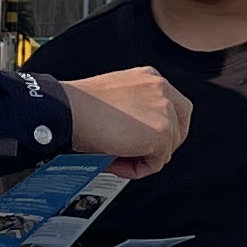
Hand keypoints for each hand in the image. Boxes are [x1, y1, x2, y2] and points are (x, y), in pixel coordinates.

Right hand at [62, 67, 190, 174]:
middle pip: (178, 128)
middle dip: (159, 147)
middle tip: (133, 156)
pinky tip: (115, 162)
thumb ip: (136, 109)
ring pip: (166, 149)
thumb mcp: (117, 98)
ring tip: (115, 158)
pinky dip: (137, 169)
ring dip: (142, 159)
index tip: (142, 142)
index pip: (175, 107)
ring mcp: (165, 110)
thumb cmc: (80, 106)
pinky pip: (156, 163)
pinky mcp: (162, 133)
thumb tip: (140, 136)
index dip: (162, 130)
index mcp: (150, 77)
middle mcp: (162, 89)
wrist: (68, 109)